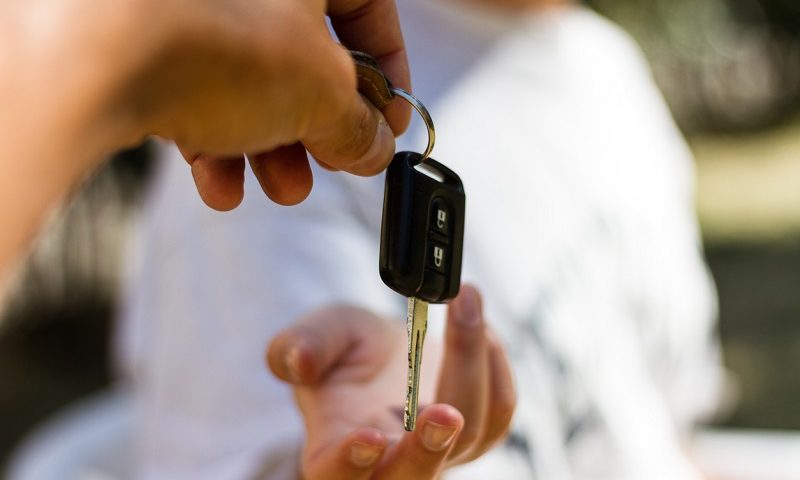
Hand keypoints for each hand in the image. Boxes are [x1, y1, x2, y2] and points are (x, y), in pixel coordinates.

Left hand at [0, 0, 409, 275]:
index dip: (387, 72)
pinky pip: (199, 89)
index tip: (387, 122)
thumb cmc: (214, 39)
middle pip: (305, 54)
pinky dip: (217, 140)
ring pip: (251, 79)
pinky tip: (220, 183)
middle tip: (329, 162)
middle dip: (321, 125)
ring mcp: (196, 8)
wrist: (94, 53)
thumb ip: (360, 124)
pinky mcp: (149, 39)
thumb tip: (374, 148)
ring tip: (278, 186)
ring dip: (272, 146)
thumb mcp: (322, 92)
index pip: (368, 8)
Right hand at [267, 286, 515, 478]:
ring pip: (469, 436)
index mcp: (335, 446)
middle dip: (429, 449)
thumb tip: (298, 359)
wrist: (385, 352)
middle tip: (444, 414)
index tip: (367, 436)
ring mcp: (438, 452)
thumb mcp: (317, 334)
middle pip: (413, 478)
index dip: (351, 462)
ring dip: (471, 366)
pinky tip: (478, 324)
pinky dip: (494, 362)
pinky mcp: (476, 434)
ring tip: (465, 303)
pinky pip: (498, 411)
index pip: (338, 473)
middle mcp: (390, 461)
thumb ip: (301, 344)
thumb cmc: (345, 350)